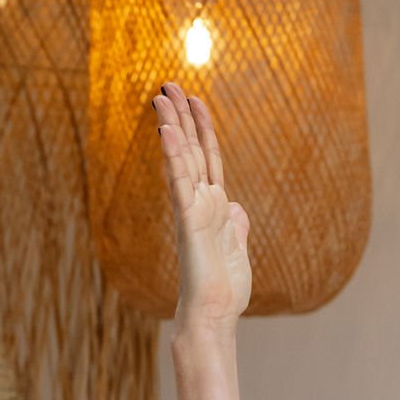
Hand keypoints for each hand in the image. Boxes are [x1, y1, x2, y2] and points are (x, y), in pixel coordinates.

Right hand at [154, 83, 252, 329]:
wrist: (214, 315)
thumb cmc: (223, 291)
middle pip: (190, 149)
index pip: (206, 157)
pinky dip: (173, 155)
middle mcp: (199, 202)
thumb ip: (236, 224)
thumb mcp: (238, 249)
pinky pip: (180, 181)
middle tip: (168, 84)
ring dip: (172, 126)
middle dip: (180, 116)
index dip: (202, 127)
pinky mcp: (189, 220)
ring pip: (181, 159)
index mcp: (213, 206)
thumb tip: (236, 207)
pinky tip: (167, 131)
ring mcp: (192, 209)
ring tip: (161, 96)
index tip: (194, 99)